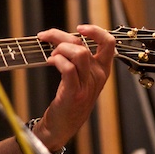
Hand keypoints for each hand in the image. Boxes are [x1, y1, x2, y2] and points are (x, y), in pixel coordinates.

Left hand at [34, 24, 114, 149]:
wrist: (63, 125)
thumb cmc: (69, 98)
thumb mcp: (80, 76)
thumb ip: (76, 58)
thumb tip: (59, 37)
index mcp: (102, 69)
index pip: (109, 43)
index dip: (95, 31)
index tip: (79, 28)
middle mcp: (98, 75)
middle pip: (83, 44)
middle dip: (60, 36)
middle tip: (46, 37)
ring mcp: (88, 85)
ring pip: (78, 53)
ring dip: (59, 49)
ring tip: (50, 55)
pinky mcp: (75, 93)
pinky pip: (68, 68)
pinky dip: (57, 60)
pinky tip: (50, 62)